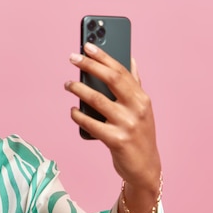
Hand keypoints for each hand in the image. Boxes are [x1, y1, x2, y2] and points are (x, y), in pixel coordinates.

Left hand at [65, 42, 160, 190]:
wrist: (145, 167)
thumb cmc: (138, 133)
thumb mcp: (141, 108)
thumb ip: (134, 84)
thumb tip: (130, 58)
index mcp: (142, 97)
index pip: (121, 70)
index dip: (104, 56)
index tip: (87, 45)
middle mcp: (137, 108)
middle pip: (110, 79)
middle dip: (89, 65)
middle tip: (72, 58)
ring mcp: (127, 124)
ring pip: (96, 100)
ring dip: (78, 89)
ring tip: (67, 84)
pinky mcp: (116, 140)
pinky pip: (90, 124)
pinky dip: (78, 116)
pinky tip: (72, 111)